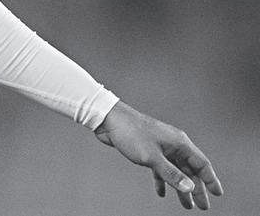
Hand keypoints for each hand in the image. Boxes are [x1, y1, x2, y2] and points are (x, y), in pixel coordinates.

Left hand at [94, 101, 222, 209]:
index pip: (201, 163)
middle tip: (202, 206)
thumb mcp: (152, 157)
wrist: (108, 119)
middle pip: (189, 169)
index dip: (211, 179)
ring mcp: (160, 147)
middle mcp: (172, 144)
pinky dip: (162, 180)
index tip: (217, 194)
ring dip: (180, 187)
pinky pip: (160, 168)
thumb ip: (171, 174)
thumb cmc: (130, 133)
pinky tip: (161, 192)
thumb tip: (191, 187)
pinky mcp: (147, 150)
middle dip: (196, 188)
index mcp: (179, 142)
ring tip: (185, 205)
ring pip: (175, 170)